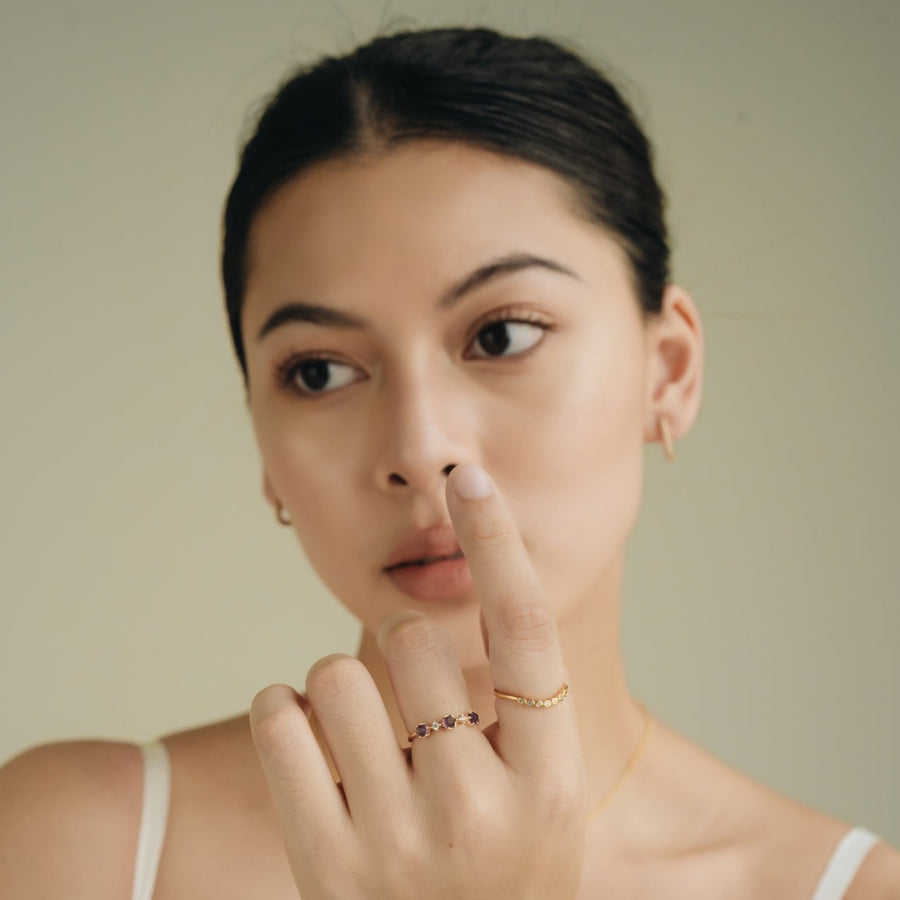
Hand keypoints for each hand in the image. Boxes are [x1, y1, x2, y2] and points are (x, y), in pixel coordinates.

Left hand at [249, 463, 586, 898]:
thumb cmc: (503, 871)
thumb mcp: (541, 797)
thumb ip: (519, 706)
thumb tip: (479, 581)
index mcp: (551, 784)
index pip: (527, 631)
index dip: (499, 542)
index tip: (470, 478)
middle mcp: (482, 813)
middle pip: (415, 639)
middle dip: (402, 647)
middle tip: (410, 698)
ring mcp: (399, 846)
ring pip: (335, 673)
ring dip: (340, 683)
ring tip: (363, 736)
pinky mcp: (325, 868)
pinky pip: (279, 720)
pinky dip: (282, 709)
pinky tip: (307, 742)